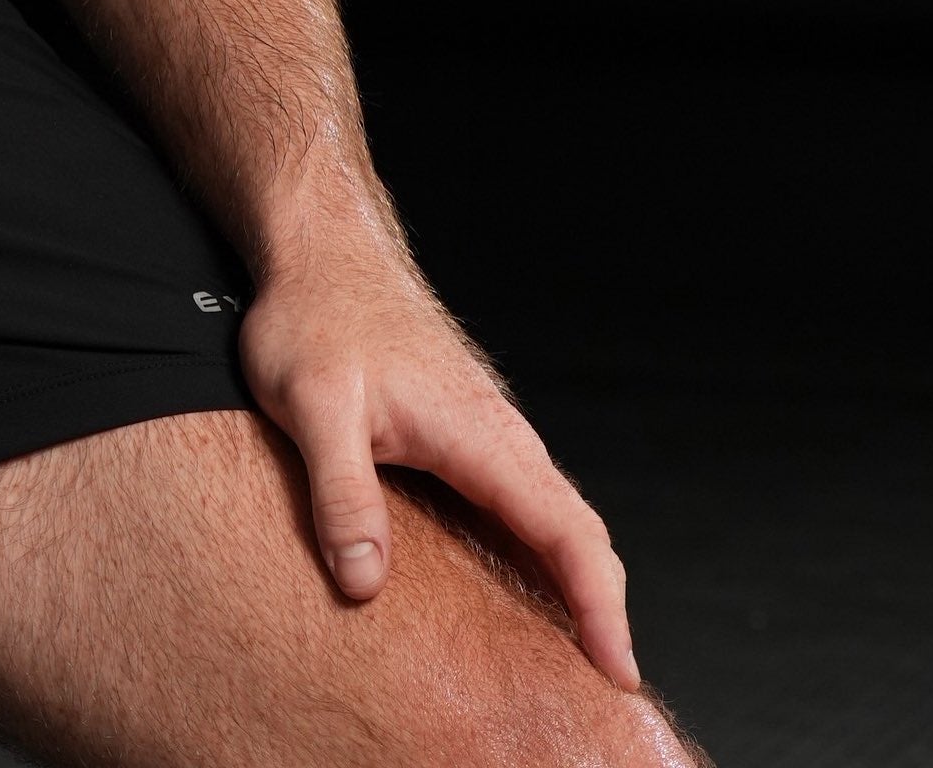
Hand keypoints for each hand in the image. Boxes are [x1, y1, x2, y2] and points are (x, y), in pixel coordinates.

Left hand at [237, 202, 636, 686]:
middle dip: (600, 610)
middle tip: (604, 689)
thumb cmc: (318, 312)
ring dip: (571, 584)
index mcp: (480, 431)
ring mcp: (484, 431)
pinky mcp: (462, 431)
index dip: (599, 606)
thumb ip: (343, 494)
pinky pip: (519, 503)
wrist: (322, 245)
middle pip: (576, 533)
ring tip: (569, 659)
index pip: (566, 531)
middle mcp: (498, 433)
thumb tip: (364, 582)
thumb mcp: (313, 405)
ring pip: (551, 516)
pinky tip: (518, 589)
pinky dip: (538, 553)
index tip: (619, 670)